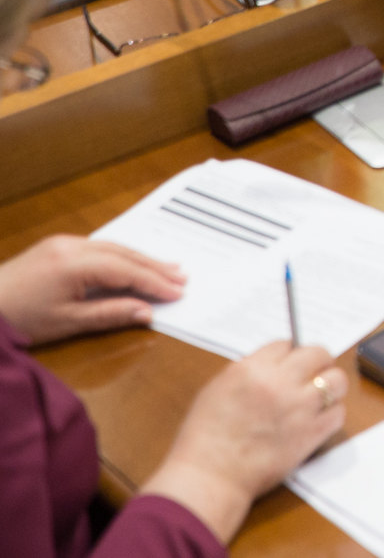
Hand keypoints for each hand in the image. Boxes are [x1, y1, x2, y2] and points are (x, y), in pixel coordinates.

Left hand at [0, 235, 184, 345]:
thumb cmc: (18, 319)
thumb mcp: (67, 322)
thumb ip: (110, 314)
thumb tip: (147, 312)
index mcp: (75, 264)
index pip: (126, 270)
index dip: (154, 282)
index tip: (178, 293)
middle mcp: (72, 246)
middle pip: (124, 253)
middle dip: (154, 266)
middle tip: (182, 277)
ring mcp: (63, 243)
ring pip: (113, 247)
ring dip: (141, 259)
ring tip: (168, 268)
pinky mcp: (56, 246)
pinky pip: (99, 247)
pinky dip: (121, 256)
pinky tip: (133, 262)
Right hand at [140, 343, 349, 544]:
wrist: (208, 478)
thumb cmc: (205, 439)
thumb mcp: (217, 391)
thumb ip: (249, 373)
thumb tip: (274, 365)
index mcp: (251, 370)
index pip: (286, 344)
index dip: (290, 352)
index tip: (292, 361)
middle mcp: (279, 383)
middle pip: (318, 353)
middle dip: (318, 361)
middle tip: (314, 372)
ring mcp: (299, 407)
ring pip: (337, 380)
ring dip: (331, 386)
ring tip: (321, 396)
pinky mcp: (312, 433)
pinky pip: (339, 412)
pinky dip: (333, 414)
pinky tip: (320, 420)